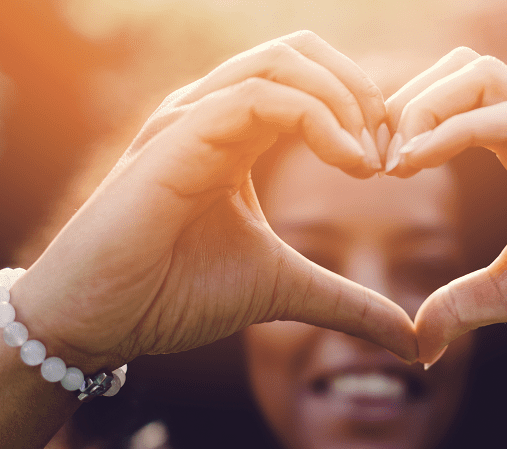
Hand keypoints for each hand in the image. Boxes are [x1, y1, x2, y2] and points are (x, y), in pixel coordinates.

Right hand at [8, 31, 416, 370]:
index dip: (361, 108)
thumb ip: (346, 303)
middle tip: (390, 149)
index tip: (391, 165)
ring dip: (344, 100)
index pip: (308, 78)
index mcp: (235, 134)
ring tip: (370, 158)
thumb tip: (409, 340)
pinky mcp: (178, 137)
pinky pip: (259, 96)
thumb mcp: (282, 290)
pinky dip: (317, 118)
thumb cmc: (170, 295)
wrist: (97, 321)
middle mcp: (212, 113)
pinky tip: (348, 163)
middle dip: (360, 90)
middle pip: (300, 50)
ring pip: (283, 60)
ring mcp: (191, 117)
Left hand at [389, 48, 506, 363]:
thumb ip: (464, 304)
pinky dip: (453, 129)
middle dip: (404, 100)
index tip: (372, 170)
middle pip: (460, 67)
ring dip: (424, 105)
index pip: (453, 98)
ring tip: (395, 160)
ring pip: (481, 72)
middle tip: (376, 159)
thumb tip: (418, 343)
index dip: (402, 121)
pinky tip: (418, 164)